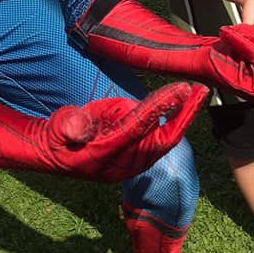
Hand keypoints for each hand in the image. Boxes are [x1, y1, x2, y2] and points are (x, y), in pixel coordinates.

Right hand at [39, 82, 207, 180]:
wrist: (53, 155)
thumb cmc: (57, 137)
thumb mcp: (58, 127)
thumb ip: (70, 125)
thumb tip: (75, 130)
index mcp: (106, 154)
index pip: (138, 127)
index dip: (160, 107)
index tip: (181, 89)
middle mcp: (125, 163)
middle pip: (163, 138)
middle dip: (184, 115)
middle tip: (200, 91)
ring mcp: (132, 162)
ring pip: (160, 135)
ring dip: (171, 114)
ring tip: (177, 96)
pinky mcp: (136, 158)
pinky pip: (156, 137)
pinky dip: (164, 119)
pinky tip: (164, 107)